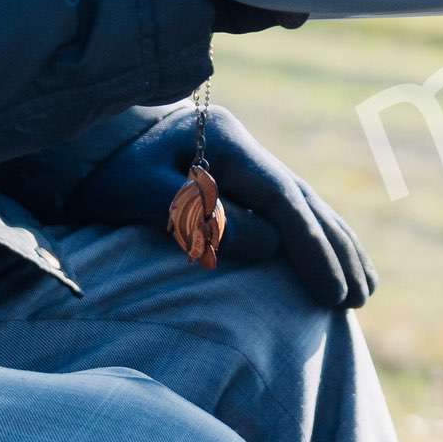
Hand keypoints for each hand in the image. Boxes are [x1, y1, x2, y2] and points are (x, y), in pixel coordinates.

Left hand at [61, 104, 376, 310]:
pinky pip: (286, 209)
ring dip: (335, 244)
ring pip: (303, 203)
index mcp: (224, 142)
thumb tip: (268, 245)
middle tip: (360, 299)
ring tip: (363, 288)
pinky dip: (313, 236)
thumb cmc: (103, 171)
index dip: (311, 247)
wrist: (80, 145)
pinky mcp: (233, 177)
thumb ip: (199, 215)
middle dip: (336, 250)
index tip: (331, 291)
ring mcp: (240, 158)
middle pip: (304, 199)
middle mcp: (241, 146)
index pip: (282, 199)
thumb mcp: (140, 191)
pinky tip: (330, 261)